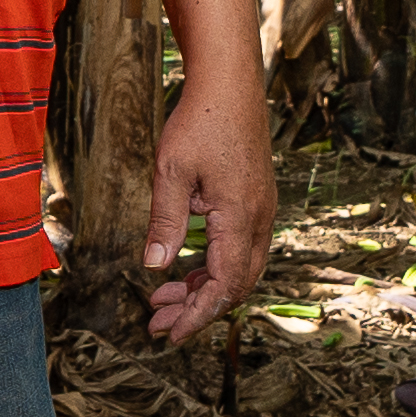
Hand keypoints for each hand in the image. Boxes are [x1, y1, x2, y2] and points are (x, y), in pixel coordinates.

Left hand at [143, 78, 274, 343]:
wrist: (230, 82)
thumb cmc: (200, 120)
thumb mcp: (171, 172)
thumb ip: (165, 223)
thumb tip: (155, 266)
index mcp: (240, 217)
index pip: (224, 286)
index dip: (196, 315)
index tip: (169, 334)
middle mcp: (259, 219)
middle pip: (236, 285)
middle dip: (197, 310)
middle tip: (157, 323)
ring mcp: (261, 210)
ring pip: (239, 269)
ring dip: (203, 290)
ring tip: (163, 298)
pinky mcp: (255, 201)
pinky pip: (240, 249)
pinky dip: (213, 267)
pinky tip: (185, 268)